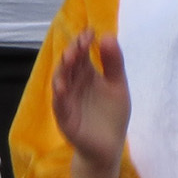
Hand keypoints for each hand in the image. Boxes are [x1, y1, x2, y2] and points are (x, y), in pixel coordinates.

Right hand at [52, 30, 130, 177]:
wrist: (110, 146)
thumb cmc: (112, 114)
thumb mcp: (117, 85)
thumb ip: (114, 63)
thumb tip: (108, 36)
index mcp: (87, 74)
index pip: (81, 54)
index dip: (83, 42)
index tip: (91, 31)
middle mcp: (74, 85)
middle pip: (69, 65)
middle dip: (73, 52)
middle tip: (81, 43)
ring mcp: (67, 101)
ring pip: (60, 81)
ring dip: (63, 70)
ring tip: (70, 59)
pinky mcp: (65, 119)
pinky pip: (59, 106)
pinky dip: (59, 96)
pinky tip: (62, 87)